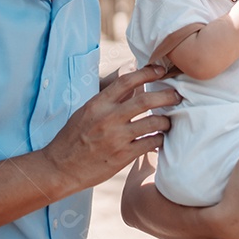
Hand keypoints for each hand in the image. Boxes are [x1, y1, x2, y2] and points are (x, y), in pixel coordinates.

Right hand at [41, 65, 177, 191]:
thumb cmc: (73, 138)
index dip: (147, 72)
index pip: (127, 81)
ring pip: (153, 123)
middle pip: (146, 100)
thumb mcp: (86, 112)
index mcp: (98, 104)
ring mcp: (116, 138)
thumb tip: (132, 83)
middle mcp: (108, 118)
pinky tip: (159, 139)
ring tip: (169, 122)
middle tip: (177, 95)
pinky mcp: (122, 156)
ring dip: (166, 121)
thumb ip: (109, 99)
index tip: (161, 70)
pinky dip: (159, 139)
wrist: (60, 168)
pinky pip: (150, 143)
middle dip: (167, 95)